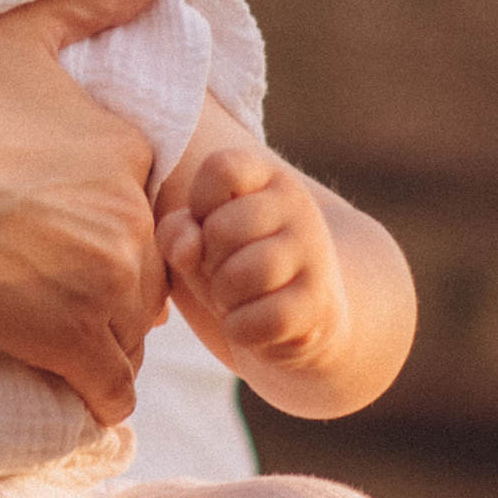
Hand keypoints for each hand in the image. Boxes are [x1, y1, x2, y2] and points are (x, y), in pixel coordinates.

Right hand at [0, 0, 173, 420]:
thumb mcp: (16, 33)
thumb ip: (92, 2)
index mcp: (127, 149)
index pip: (144, 206)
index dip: (103, 222)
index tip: (57, 231)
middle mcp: (132, 214)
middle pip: (145, 271)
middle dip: (110, 284)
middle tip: (50, 287)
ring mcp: (108, 280)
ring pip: (131, 329)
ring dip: (102, 337)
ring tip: (49, 332)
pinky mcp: (75, 338)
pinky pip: (112, 386)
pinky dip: (95, 391)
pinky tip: (67, 383)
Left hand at [159, 146, 351, 377]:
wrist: (300, 319)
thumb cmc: (236, 267)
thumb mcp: (199, 241)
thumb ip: (177, 231)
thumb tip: (186, 250)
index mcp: (267, 179)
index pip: (221, 168)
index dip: (200, 204)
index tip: (209, 227)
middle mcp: (298, 208)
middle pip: (221, 229)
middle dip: (207, 262)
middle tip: (223, 273)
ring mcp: (315, 255)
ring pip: (242, 274)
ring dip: (223, 297)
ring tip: (235, 298)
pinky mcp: (320, 303)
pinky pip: (262, 318)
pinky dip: (241, 329)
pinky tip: (248, 325)